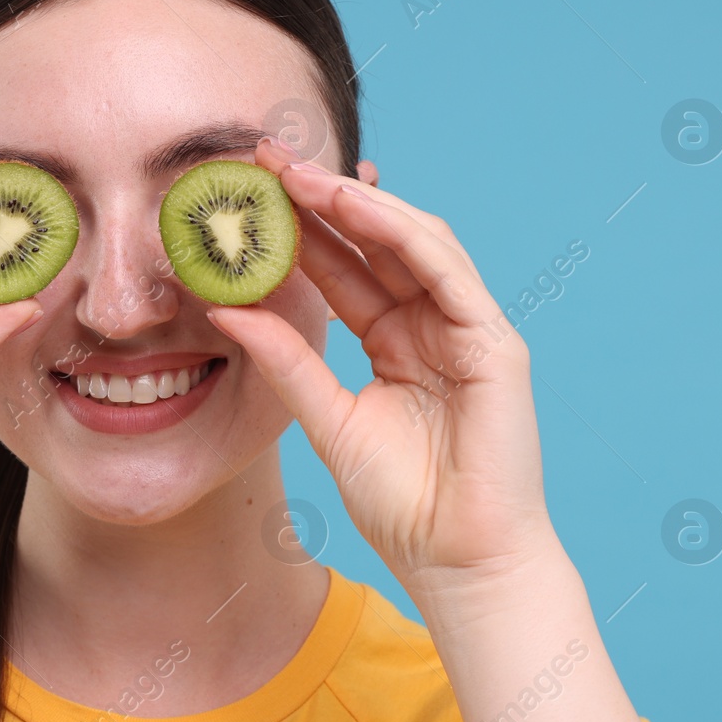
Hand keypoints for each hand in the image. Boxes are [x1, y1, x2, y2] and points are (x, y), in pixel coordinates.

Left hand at [207, 138, 554, 595]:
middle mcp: (432, 325)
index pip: (344, 268)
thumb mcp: (326, 418)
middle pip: (375, 243)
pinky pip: (447, 271)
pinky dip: (402, 233)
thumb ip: (285, 360)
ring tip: (298, 173)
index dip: (297, 229)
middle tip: (264, 159)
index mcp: (395, 341)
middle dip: (320, 198)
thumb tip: (225, 308)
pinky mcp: (495, 343)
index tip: (246, 194)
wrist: (457, 562)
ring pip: (413, 242)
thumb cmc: (402, 503)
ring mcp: (468, 329)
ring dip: (356, 203)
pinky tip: (355, 206)